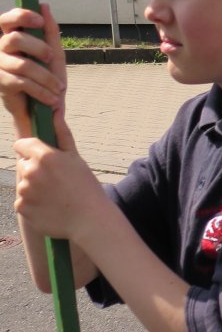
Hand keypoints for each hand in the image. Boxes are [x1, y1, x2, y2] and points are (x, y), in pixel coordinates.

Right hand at [0, 4, 65, 136]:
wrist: (44, 109)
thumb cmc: (48, 77)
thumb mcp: (54, 53)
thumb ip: (49, 31)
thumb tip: (44, 5)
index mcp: (12, 38)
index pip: (6, 20)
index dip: (21, 16)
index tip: (40, 22)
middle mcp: (0, 49)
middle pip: (14, 39)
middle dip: (38, 48)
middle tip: (52, 58)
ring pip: (22, 65)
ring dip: (46, 77)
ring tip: (59, 88)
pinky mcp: (0, 83)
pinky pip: (21, 83)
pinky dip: (42, 91)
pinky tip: (53, 99)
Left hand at [14, 110, 106, 241]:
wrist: (89, 219)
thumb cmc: (86, 186)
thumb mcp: (75, 157)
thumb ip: (61, 133)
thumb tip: (54, 112)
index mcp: (44, 156)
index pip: (22, 144)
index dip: (32, 150)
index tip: (42, 158)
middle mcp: (30, 172)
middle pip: (23, 164)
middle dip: (34, 169)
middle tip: (55, 180)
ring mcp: (24, 191)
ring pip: (23, 184)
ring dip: (34, 187)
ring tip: (55, 195)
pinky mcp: (21, 207)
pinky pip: (22, 201)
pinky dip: (32, 203)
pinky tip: (50, 206)